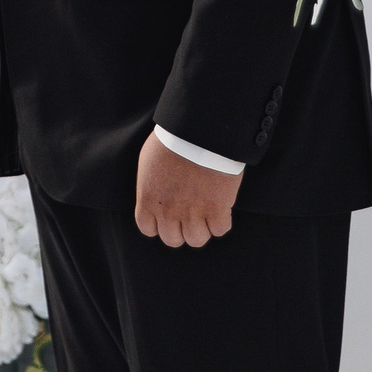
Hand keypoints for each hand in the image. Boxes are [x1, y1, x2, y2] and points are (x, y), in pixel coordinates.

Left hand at [134, 132, 241, 248]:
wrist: (198, 131)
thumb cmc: (173, 139)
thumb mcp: (149, 162)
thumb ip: (151, 185)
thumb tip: (158, 193)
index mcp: (149, 199)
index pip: (149, 229)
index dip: (160, 225)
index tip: (170, 216)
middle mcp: (168, 211)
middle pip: (173, 240)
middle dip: (181, 229)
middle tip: (190, 214)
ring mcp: (193, 212)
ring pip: (197, 239)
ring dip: (202, 228)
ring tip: (207, 212)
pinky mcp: (217, 209)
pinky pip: (220, 229)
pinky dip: (222, 221)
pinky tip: (222, 207)